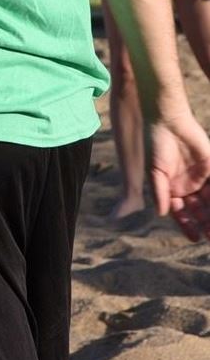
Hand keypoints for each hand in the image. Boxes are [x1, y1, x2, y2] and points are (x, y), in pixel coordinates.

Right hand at [147, 108, 209, 237]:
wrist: (168, 121)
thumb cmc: (155, 144)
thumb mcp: (154, 170)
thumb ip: (159, 191)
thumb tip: (162, 214)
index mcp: (172, 188)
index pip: (181, 212)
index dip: (187, 225)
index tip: (195, 238)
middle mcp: (188, 186)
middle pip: (199, 210)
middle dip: (205, 223)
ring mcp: (201, 178)